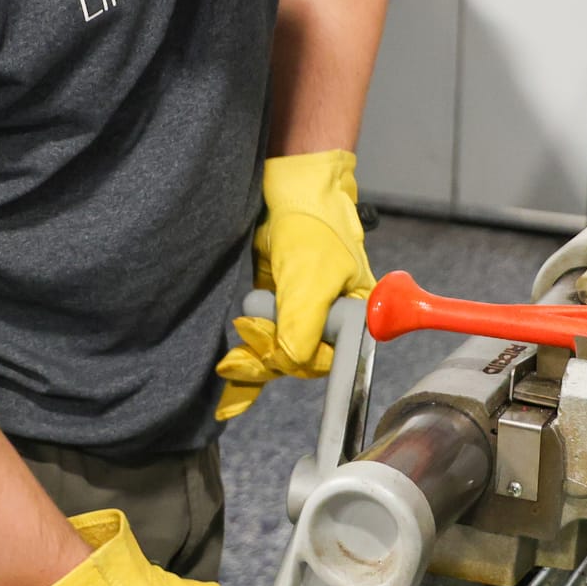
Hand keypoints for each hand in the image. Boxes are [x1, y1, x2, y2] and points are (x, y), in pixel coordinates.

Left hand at [215, 150, 374, 419]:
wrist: (291, 193)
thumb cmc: (314, 229)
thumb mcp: (311, 278)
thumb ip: (304, 323)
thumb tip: (291, 361)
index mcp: (354, 318)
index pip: (327, 359)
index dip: (300, 359)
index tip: (276, 352)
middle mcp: (328, 322)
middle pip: (298, 361)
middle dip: (271, 354)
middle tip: (252, 329)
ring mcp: (298, 316)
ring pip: (275, 355)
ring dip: (253, 356)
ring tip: (238, 345)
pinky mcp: (273, 309)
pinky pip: (261, 345)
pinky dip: (247, 367)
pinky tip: (232, 392)